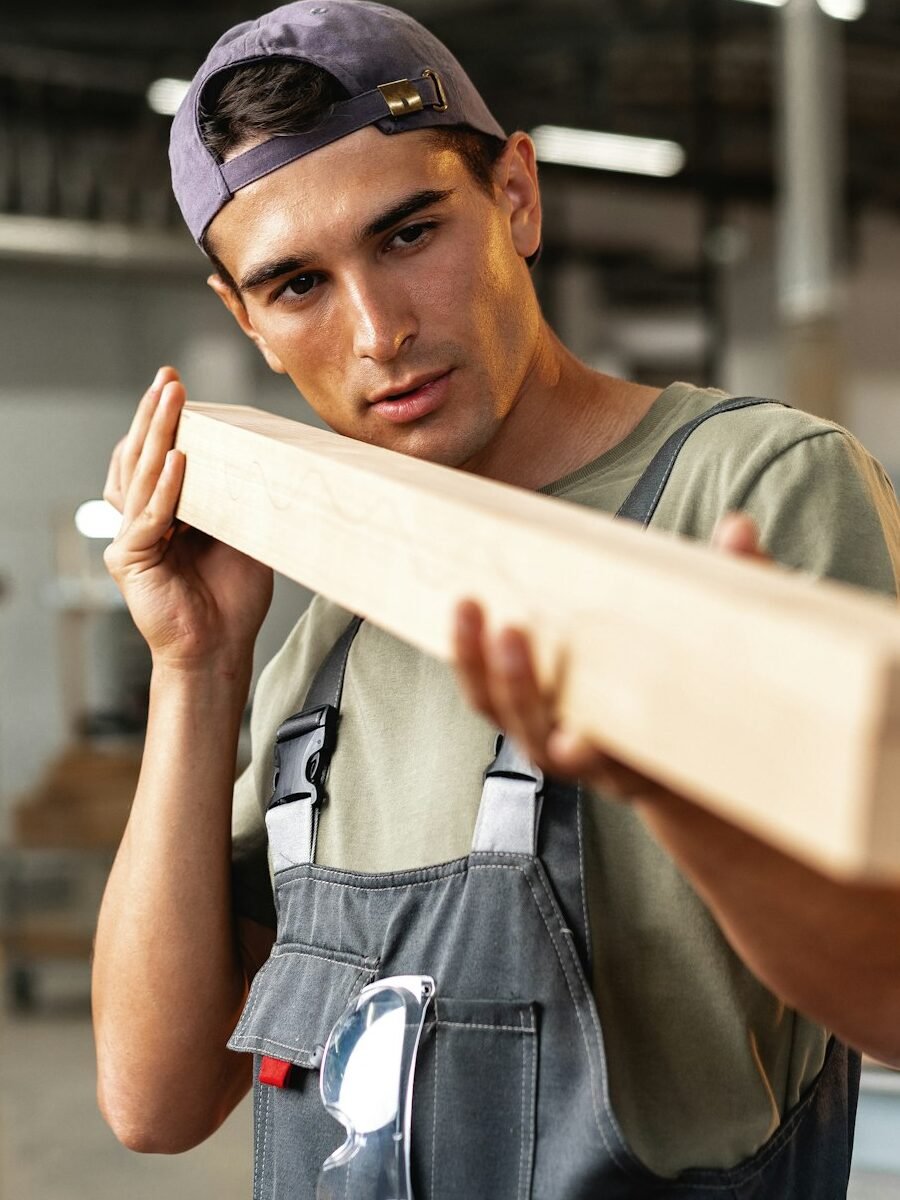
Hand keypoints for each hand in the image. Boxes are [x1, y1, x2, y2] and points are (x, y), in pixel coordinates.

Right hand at [103, 367, 272, 670]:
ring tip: (170, 400)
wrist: (221, 648)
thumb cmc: (232, 597)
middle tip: (167, 378)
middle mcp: (139, 520)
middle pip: (141, 457)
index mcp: (163, 512)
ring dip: (157, 435)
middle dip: (154, 415)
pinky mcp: (129, 560)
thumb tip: (267, 457)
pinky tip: (179, 460)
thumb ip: (240, 498)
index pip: (156, 457)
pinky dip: (165, 487)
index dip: (162, 422)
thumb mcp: (244, 534)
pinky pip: (148, 516)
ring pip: (140, 477)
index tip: (175, 385)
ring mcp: (130, 538)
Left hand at [452, 512, 769, 803]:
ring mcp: (551, 738)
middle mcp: (589, 759)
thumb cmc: (709, 701)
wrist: (680, 764)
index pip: (612, 762)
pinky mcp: (529, 714)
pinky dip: (470, 659)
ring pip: (501, 714)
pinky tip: (460, 613)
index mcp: (645, 759)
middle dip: (519, 688)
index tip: (579, 737)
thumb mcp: (737, 656)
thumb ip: (740, 591)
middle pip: (537, 736)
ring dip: (477, 665)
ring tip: (467, 607)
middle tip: (511, 631)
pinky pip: (488, 694)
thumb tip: (738, 528)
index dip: (592, 752)